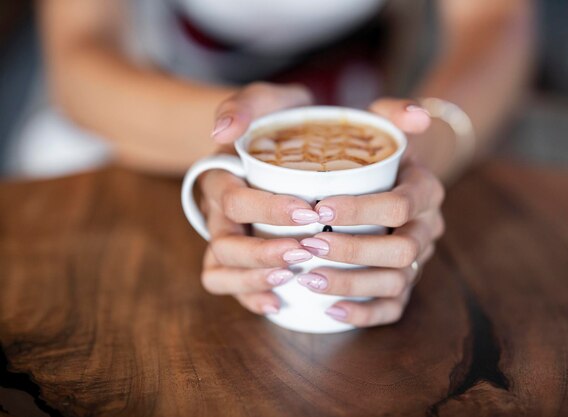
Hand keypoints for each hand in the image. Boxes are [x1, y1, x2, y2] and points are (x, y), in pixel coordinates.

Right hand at [200, 82, 316, 313]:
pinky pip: (230, 285)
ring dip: (252, 279)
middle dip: (262, 252)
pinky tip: (278, 304)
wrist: (273, 142)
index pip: (235, 199)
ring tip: (289, 278)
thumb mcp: (264, 101)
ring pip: (219, 271)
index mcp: (222, 178)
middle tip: (305, 250)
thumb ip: (245, 104)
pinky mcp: (238, 258)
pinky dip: (249, 297)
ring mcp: (225, 238)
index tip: (309, 211)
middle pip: (225, 243)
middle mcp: (217, 214)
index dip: (268, 209)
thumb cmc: (274, 123)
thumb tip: (222, 131)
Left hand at [295, 98, 444, 326]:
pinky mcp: (404, 283)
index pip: (400, 204)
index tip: (319, 207)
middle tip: (309, 245)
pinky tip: (329, 311)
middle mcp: (427, 228)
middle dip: (353, 251)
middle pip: (401, 250)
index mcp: (425, 190)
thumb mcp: (382, 126)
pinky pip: (393, 308)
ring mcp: (418, 259)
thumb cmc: (374, 154)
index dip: (361, 209)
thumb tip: (417, 115)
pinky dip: (364, 313)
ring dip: (352, 283)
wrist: (390, 179)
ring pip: (396, 281)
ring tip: (307, 278)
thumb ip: (395, 113)